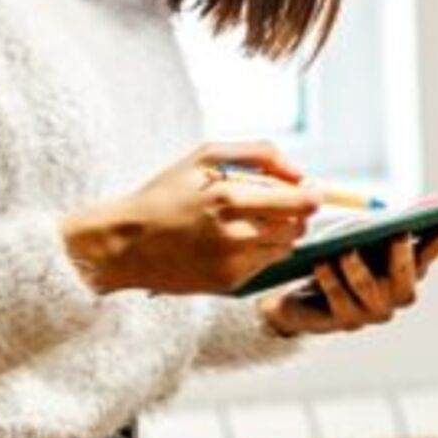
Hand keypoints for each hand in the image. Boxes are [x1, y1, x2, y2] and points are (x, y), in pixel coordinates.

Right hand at [61, 141, 321, 295]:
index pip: (298, 202)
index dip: (312, 195)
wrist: (125, 244)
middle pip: (298, 226)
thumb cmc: (164, 195)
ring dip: (280, 233)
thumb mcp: (204, 156)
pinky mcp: (229, 283)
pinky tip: (233, 241)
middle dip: (296, 213)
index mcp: (229, 198)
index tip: (312, 191)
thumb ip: (258, 154)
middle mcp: (234, 234)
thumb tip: (300, 172)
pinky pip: (265, 265)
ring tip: (250, 221)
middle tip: (278, 204)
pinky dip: (260, 251)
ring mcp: (232, 263)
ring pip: (285, 247)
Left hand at [259, 224, 437, 338]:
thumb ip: (401, 220)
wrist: (306, 297)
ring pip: (369, 288)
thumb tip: (436, 201)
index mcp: (409, 270)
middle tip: (399, 231)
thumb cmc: (346, 257)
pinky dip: (330, 279)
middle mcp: (397, 295)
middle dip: (402, 254)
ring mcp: (372, 312)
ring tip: (346, 250)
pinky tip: (321, 263)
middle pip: (405, 277)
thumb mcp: (371, 235)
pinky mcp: (344, 322)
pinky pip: (339, 299)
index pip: (431, 252)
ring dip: (357, 267)